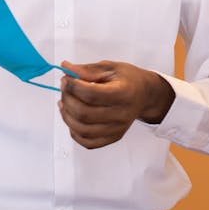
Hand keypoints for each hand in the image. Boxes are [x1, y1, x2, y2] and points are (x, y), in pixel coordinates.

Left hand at [58, 60, 174, 149]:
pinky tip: (72, 118)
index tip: (66, 79)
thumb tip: (66, 68)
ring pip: (83, 130)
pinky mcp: (113, 137)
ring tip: (64, 102)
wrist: (144, 95)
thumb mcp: (110, 67)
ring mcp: (117, 129)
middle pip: (84, 113)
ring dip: (67, 116)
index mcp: (123, 93)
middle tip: (64, 88)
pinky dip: (74, 131)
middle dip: (67, 99)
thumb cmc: (128, 80)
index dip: (73, 87)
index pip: (91, 94)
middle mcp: (122, 114)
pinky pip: (88, 142)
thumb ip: (87, 70)